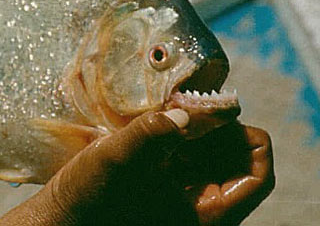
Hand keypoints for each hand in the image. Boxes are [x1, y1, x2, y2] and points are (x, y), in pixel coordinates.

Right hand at [0, 112, 273, 225]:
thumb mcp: (116, 159)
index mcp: (205, 215)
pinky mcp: (167, 190)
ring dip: (203, 132)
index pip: (259, 177)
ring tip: (179, 110)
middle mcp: (201, 210)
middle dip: (224, 131)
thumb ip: (149, 132)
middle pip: (240, 164)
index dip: (249, 140)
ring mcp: (185, 200)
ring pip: (217, 160)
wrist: (60, 221)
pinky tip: (163, 123)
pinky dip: (185, 138)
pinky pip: (192, 161)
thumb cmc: (87, 198)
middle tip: (197, 105)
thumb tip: (184, 113)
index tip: (221, 115)